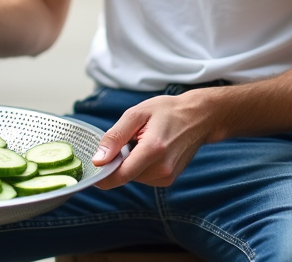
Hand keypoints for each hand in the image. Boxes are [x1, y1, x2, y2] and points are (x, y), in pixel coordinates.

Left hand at [90, 93, 213, 188]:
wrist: (199, 117)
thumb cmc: (168, 111)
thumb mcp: (137, 114)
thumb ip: (115, 137)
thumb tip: (98, 159)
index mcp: (153, 150)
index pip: (119, 175)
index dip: (102, 174)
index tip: (93, 165)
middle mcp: (162, 169)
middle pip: (124, 175)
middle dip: (119, 160)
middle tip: (130, 139)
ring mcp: (167, 177)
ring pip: (133, 177)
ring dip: (130, 162)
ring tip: (143, 142)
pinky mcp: (168, 180)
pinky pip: (143, 177)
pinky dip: (140, 165)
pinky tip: (151, 150)